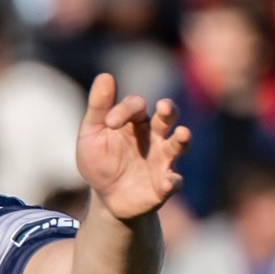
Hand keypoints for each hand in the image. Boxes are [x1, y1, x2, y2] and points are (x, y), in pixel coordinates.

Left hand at [75, 75, 190, 221]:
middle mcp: (155, 136)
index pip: (137, 106)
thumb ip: (98, 108)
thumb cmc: (100, 161)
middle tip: (164, 107)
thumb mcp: (92, 134)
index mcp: (136, 122)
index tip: (110, 123)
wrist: (105, 198)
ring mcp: (163, 159)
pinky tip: (168, 182)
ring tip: (182, 133)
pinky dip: (173, 181)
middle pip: (167, 117)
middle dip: (168, 111)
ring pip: (178, 144)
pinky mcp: (164, 184)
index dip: (125, 110)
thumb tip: (104, 75)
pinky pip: (174, 181)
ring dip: (182, 138)